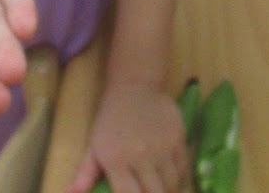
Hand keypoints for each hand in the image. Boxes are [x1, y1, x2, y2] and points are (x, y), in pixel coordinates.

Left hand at [63, 80, 188, 192]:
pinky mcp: (178, 137)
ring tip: (162, 190)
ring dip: (168, 191)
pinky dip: (180, 179)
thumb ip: (85, 175)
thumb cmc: (110, 121)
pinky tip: (173, 180)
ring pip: (172, 184)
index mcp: (116, 160)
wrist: (133, 87)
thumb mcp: (94, 147)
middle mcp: (140, 155)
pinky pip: (183, 168)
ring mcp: (162, 146)